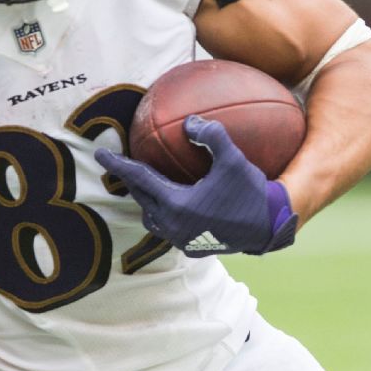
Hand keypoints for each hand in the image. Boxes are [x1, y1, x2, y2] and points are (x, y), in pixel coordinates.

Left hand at [94, 115, 297, 256]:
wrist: (271, 229)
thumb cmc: (252, 193)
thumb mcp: (234, 160)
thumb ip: (212, 137)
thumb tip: (189, 121)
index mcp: (176, 204)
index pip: (138, 178)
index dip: (117, 165)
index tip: (99, 155)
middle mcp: (173, 224)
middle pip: (141, 197)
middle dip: (130, 180)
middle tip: (120, 165)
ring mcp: (182, 239)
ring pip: (151, 217)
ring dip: (147, 201)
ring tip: (146, 186)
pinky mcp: (192, 248)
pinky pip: (168, 230)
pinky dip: (164, 216)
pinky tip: (172, 206)